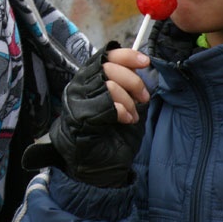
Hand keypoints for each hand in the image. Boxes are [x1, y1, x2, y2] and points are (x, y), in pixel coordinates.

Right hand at [23, 44, 149, 187]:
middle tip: (143, 98)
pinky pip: (106, 105)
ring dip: (128, 101)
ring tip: (132, 115)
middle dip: (133, 82)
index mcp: (90, 79)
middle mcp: (80, 86)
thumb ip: (130, 85)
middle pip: (108, 67)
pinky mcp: (79, 117)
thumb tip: (143, 66)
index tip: (144, 62)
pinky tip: (125, 120)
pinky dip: (121, 111)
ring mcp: (77, 101)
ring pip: (109, 85)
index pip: (105, 56)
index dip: (126, 56)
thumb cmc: (113, 135)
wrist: (101, 165)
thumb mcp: (127, 104)